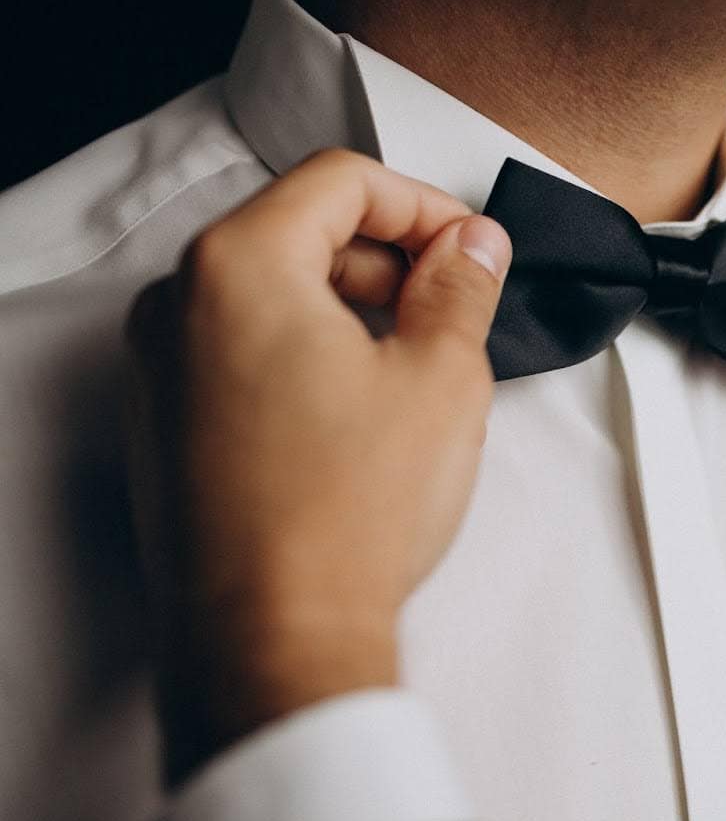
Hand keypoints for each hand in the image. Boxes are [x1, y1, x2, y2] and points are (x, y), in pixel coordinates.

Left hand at [125, 149, 511, 782]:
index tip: (470, 250)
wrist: (272, 639)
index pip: (340, 181)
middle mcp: (177, 305)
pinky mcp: (164, 428)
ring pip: (268, 295)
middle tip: (456, 308)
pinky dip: (306, 355)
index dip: (424, 205)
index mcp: (238, 266)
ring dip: (350, 308)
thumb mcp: (442, 379)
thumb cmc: (346, 515)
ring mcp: (159, 370)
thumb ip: (460, 288)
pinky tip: (362, 417)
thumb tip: (471, 246)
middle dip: (389, 258)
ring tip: (415, 370)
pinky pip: (240, 354)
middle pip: (298, 230)